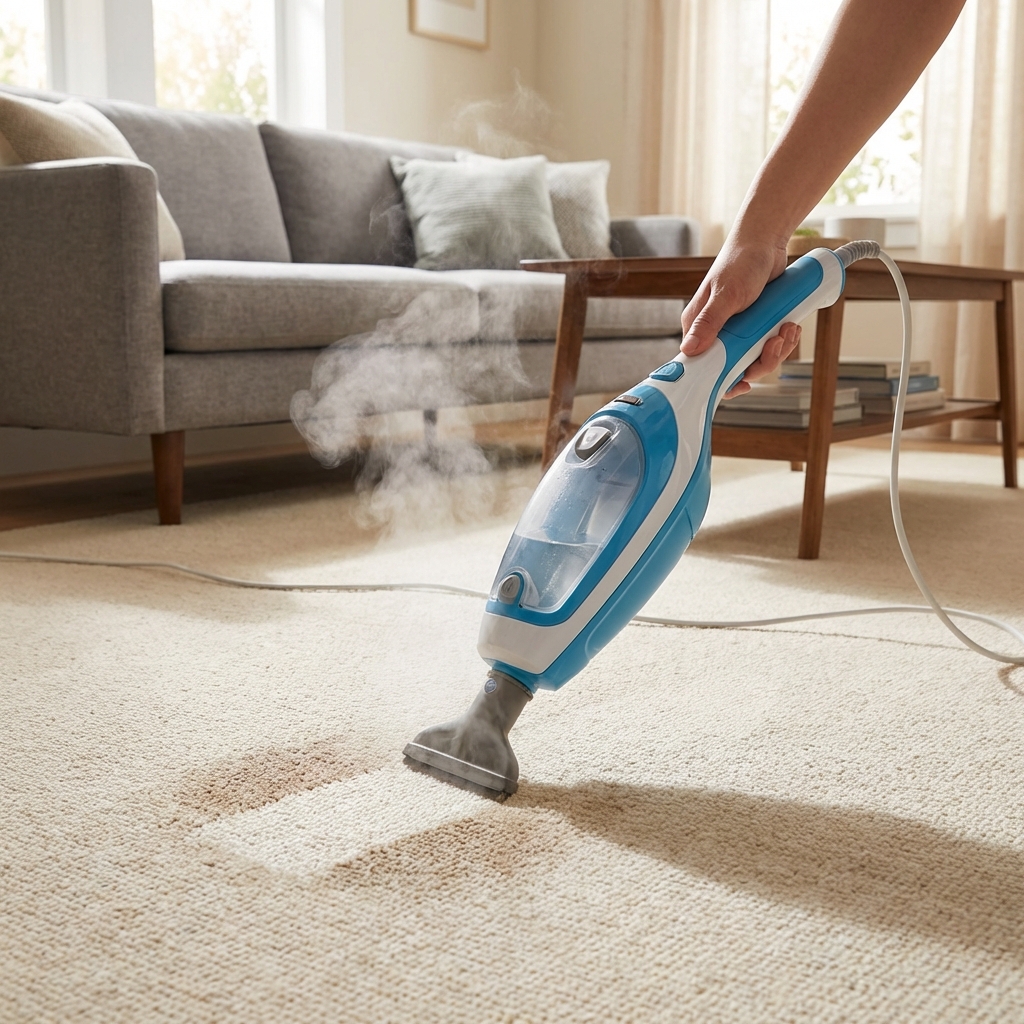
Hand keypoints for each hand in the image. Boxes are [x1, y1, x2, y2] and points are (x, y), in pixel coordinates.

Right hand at [680, 236, 801, 396]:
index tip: (741, 383)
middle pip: (735, 368)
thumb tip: (689, 350)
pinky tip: (790, 326)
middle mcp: (716, 333)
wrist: (766, 242)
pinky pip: (769, 347)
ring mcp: (738, 332)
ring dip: (777, 350)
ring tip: (787, 329)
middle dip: (760, 361)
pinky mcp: (756, 327)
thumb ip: (708, 323)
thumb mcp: (726, 294)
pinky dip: (783, 341)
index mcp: (698, 328)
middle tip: (774, 343)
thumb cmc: (740, 261)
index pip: (702, 366)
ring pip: (756, 359)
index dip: (721, 380)